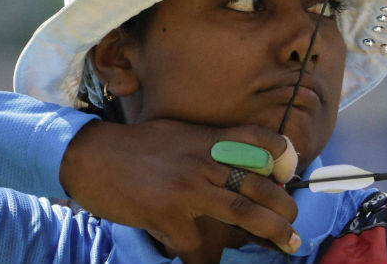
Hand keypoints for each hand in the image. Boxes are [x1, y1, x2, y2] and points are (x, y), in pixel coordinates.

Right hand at [59, 119, 299, 253]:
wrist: (92, 155)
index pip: (254, 138)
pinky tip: (203, 260)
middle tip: (294, 220)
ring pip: (242, 211)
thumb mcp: (176, 135)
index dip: (279, 152)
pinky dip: (202, 257)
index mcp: (205, 139)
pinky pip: (195, 244)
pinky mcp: (167, 214)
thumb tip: (231, 166)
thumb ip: (204, 148)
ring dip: (271, 230)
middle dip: (283, 205)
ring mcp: (186, 187)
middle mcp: (202, 160)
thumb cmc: (135, 146)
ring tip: (289, 243)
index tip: (289, 171)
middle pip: (257, 182)